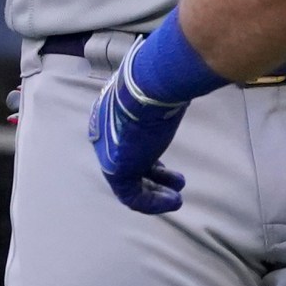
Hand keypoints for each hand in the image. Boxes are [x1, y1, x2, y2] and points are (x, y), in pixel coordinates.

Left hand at [89, 46, 189, 214]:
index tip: (166, 167)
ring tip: (176, 199)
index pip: (125, 145)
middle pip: (128, 164)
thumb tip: (180, 84)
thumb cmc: (157, 82)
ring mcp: (109, 155)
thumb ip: (160, 97)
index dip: (146, 159)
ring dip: (155, 194)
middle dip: (153, 178)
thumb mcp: (156, 90)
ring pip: (130, 184)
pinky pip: (132, 196)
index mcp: (109, 117)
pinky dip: (153, 203)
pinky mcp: (117, 171)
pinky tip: (174, 201)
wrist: (149, 85)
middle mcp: (105, 137)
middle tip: (175, 184)